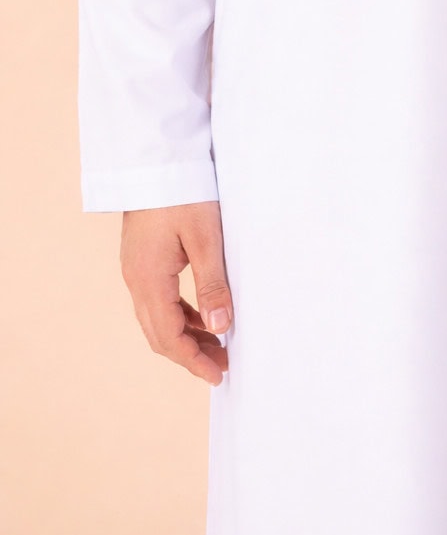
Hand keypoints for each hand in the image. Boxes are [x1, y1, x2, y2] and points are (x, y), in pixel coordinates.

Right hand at [120, 200, 232, 385]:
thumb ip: (213, 286)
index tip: (218, 375)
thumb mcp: (206, 239)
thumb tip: (221, 329)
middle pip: (159, 333)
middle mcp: (136, 279)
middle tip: (222, 365)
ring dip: (186, 334)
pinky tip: (202, 315)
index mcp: (148, 280)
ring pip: (158, 317)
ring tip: (218, 344)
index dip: (193, 361)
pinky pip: (159, 299)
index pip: (168, 337)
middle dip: (190, 354)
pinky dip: (180, 314)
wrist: (157, 158)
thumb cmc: (184, 193)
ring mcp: (137, 269)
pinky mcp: (143, 258)